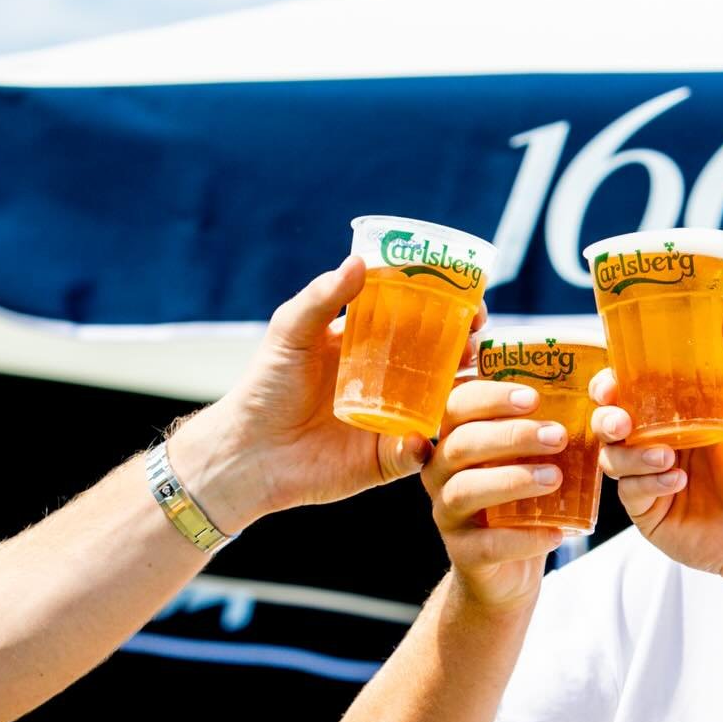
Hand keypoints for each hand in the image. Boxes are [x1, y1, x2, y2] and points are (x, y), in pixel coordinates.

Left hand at [169, 257, 485, 533]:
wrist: (248, 452)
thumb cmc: (265, 388)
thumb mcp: (290, 333)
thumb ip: (322, 298)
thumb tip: (361, 262)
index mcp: (371, 346)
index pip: (422, 322)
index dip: (451, 310)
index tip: (470, 302)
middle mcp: (390, 381)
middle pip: (444, 362)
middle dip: (468, 350)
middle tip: (473, 342)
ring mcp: (394, 420)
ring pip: (444, 406)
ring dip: (464, 395)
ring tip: (465, 382)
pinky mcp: (389, 459)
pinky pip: (421, 451)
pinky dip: (428, 443)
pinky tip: (426, 434)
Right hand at [421, 377, 568, 610]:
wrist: (508, 569)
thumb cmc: (523, 501)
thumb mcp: (532, 460)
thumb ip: (548, 428)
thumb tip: (598, 389)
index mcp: (456, 438)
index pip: (458, 404)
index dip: (492, 397)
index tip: (534, 397)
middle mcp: (441, 472)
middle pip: (461, 444)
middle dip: (511, 435)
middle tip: (557, 436)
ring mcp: (446, 513)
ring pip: (465, 490)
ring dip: (513, 480)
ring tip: (555, 478)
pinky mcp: (462, 552)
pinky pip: (486, 543)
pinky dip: (523, 538)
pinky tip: (556, 532)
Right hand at [593, 301, 722, 589]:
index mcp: (680, 413)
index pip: (633, 388)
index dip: (613, 380)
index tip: (611, 377)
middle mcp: (660, 442)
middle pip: (610, 421)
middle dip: (607, 417)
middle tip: (621, 419)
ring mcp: (650, 478)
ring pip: (613, 457)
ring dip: (634, 453)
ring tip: (668, 457)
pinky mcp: (648, 512)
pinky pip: (628, 492)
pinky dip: (649, 482)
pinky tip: (678, 482)